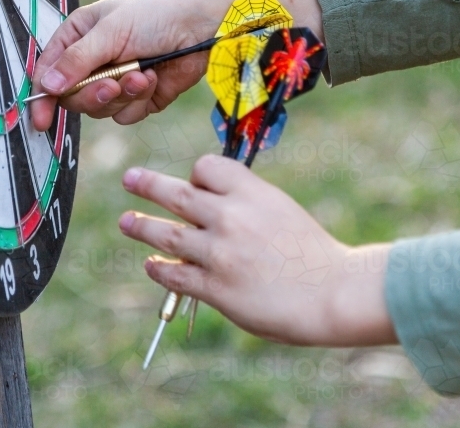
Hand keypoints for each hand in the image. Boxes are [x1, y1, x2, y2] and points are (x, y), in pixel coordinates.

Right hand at [30, 0, 324, 129]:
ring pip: (100, 110)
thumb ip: (78, 60)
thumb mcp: (111, 31)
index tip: (40, 120)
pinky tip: (154, 79)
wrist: (203, 26)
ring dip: (121, 95)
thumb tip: (46, 84)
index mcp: (80, 37)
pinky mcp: (140, 97)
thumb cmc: (158, 14)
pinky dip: (140, 101)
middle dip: (93, 94)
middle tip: (111, 84)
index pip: (49, 71)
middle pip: (74, 97)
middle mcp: (95, 60)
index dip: (43, 96)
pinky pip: (127, 114)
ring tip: (141, 75)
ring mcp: (118, 80)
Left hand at [118, 155, 397, 346]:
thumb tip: (209, 211)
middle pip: (177, 194)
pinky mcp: (216, 288)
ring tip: (126, 222)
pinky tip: (151, 265)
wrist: (333, 292)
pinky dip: (159, 269)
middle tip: (129, 178)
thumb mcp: (282, 211)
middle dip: (148, 185)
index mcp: (252, 193)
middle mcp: (231, 217)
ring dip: (141, 226)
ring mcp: (219, 253)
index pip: (207, 167)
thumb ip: (248, 207)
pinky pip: (175, 275)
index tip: (195, 184)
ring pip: (167, 235)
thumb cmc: (313, 254)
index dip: (197, 174)